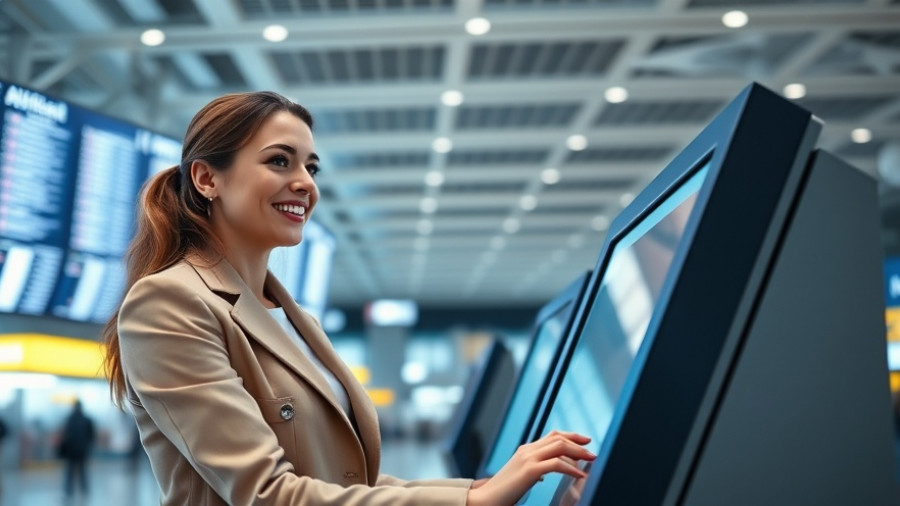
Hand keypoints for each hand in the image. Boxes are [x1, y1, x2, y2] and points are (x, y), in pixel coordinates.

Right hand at [465, 431, 594, 505]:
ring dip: (579, 452)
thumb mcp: (520, 476)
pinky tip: (580, 475)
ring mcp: (528, 458)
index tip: (584, 442)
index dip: (570, 436)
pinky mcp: (530, 470)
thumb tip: (542, 473)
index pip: (552, 436)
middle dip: (578, 442)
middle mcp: (527, 450)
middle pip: (558, 438)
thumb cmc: (503, 492)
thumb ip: (531, 470)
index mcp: (525, 450)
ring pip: (560, 446)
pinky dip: (572, 468)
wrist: (486, 499)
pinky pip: (557, 464)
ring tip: (591, 459)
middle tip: (592, 450)